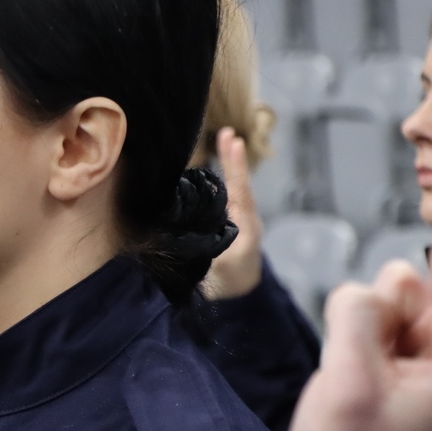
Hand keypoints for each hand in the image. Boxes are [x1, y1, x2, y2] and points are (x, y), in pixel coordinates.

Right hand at [204, 127, 263, 298]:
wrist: (242, 297)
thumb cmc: (226, 284)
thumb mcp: (217, 272)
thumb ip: (205, 251)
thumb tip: (186, 234)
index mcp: (245, 229)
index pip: (240, 192)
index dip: (236, 167)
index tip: (233, 142)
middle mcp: (245, 221)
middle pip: (239, 185)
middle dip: (233, 159)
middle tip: (229, 134)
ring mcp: (240, 221)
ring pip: (234, 189)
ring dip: (228, 165)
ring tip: (226, 140)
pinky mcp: (232, 223)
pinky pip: (228, 196)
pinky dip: (222, 179)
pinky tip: (211, 168)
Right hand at [284, 120, 431, 430]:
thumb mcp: (345, 387)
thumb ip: (359, 316)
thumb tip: (375, 286)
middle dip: (426, 245)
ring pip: (393, 287)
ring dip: (365, 318)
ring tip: (355, 384)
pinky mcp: (411, 357)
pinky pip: (378, 308)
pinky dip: (357, 328)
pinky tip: (354, 377)